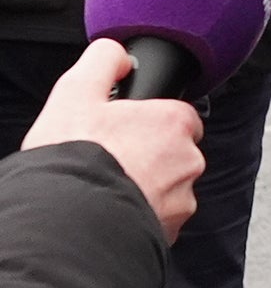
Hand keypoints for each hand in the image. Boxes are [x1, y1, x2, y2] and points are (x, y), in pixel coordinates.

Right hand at [22, 38, 205, 240]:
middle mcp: (188, 161)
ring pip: (169, 187)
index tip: (125, 132)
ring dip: (147, 187)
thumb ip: (103, 61)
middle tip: (113, 161)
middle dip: (150, 156)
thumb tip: (120, 56)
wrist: (64, 221)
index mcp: (175, 123)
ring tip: (111, 187)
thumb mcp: (76, 92)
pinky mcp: (169, 231)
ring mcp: (181, 200)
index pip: (178, 116)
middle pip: (175, 153)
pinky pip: (161, 217)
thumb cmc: (72, 157)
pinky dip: (143, 214)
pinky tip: (115, 209)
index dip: (148, 122)